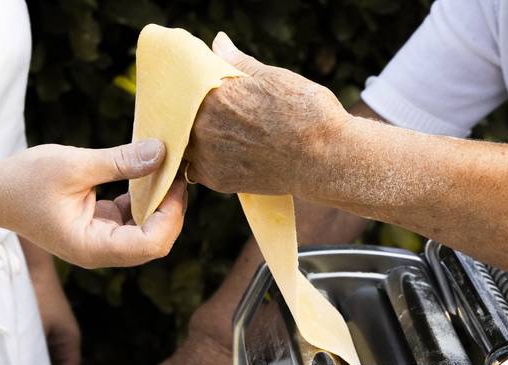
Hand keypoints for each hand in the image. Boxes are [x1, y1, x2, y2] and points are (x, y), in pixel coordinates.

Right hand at [0, 140, 187, 268]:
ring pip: (147, 232)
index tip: (176, 181)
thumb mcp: (74, 165)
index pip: (150, 245)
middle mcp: (100, 251)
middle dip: (171, 210)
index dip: (171, 216)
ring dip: (160, 204)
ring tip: (168, 169)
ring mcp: (101, 242)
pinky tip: (148, 173)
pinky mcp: (100, 228)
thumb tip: (160, 152)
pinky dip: (144, 200)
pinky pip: (133, 220)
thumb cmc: (25, 180)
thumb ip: (119, 161)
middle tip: (179, 172)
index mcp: (92, 247)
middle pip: (155, 242)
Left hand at [25, 253, 80, 364]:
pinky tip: (4, 362)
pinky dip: (23, 356)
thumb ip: (26, 360)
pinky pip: (32, 345)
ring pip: (42, 357)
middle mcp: (62, 335)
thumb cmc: (28, 296)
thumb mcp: (28, 333)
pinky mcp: (36, 319)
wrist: (24, 259)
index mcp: (69, 341)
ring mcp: (50, 326)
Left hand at [186, 33, 349, 195]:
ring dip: (194, 135)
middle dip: (192, 110)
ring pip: (185, 141)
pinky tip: (223, 151)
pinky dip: (204, 159)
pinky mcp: (216, 179)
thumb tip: (219, 42)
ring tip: (219, 131)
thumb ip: (238, 63)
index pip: (186, 83)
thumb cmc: (306, 113)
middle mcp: (203, 125)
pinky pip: (196, 166)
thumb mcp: (273, 77)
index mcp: (214, 92)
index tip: (204, 84)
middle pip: (181, 113)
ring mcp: (207, 155)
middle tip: (215, 110)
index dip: (194, 82)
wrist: (325, 159)